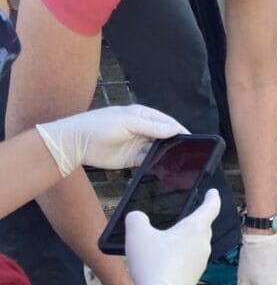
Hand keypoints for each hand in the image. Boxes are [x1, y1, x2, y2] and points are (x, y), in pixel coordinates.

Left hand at [36, 104, 187, 176]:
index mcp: (143, 116)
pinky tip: (165, 169)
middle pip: (166, 137)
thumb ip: (150, 126)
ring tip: (181, 163)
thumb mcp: (126, 122)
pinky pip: (150, 162)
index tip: (193, 139)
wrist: (76, 143)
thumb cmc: (98, 125)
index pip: (168, 122)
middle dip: (177, 144)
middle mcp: (144, 130)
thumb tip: (173, 129)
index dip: (180, 130)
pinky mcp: (133, 159)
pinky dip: (157, 164)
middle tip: (191, 153)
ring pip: (160, 150)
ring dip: (168, 155)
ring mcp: (139, 145)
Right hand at [125, 189, 220, 284]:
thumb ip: (136, 218)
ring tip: (172, 234)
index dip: (212, 197)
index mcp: (195, 228)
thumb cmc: (152, 264)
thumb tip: (138, 217)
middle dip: (196, 218)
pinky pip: (190, 257)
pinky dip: (182, 252)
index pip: (211, 207)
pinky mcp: (194, 274)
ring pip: (196, 242)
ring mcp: (201, 261)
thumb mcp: (136, 234)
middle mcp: (203, 243)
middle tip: (186, 212)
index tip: (213, 192)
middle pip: (203, 225)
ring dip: (187, 237)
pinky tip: (168, 255)